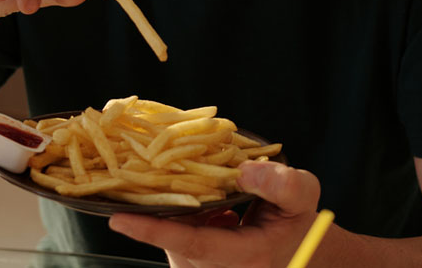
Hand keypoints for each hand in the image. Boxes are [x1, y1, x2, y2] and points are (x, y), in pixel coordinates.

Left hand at [108, 161, 323, 267]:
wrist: (290, 245)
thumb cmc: (294, 219)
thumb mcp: (302, 196)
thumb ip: (282, 184)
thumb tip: (244, 170)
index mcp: (245, 258)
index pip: (193, 245)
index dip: (155, 231)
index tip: (119, 219)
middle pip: (171, 235)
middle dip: (151, 202)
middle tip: (135, 165)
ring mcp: (198, 267)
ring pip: (167, 231)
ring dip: (160, 201)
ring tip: (159, 169)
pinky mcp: (187, 259)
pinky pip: (168, 230)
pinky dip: (167, 206)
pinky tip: (175, 184)